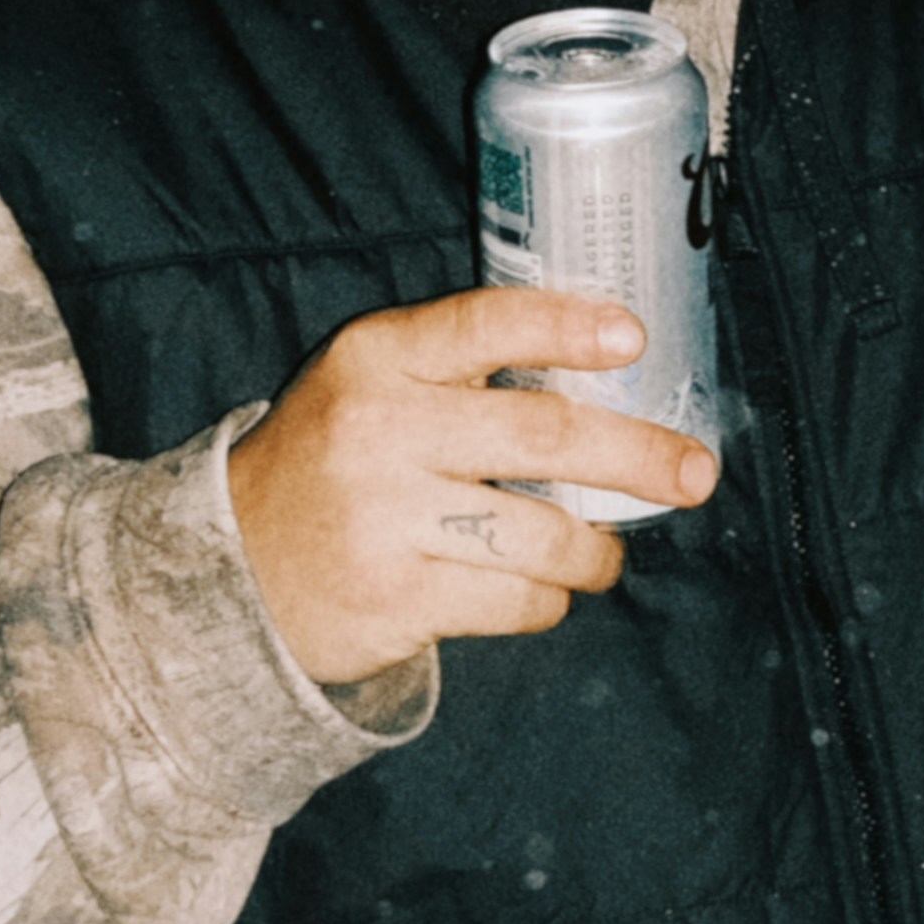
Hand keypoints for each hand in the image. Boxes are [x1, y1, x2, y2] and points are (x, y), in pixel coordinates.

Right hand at [226, 289, 718, 689]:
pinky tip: (541, 590)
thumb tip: (609, 381)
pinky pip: (516, 601)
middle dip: (637, 455)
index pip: (484, 322)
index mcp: (375, 358)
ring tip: (605, 552)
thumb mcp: (368, 388)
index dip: (567, 327)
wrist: (229, 571)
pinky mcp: (395, 599)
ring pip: (541, 533)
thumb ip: (459, 369)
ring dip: (596, 549)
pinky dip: (548, 599)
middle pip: (542, 435)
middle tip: (694, 472)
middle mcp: (377, 429)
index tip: (634, 339)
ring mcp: (383, 518)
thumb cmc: (333, 466)